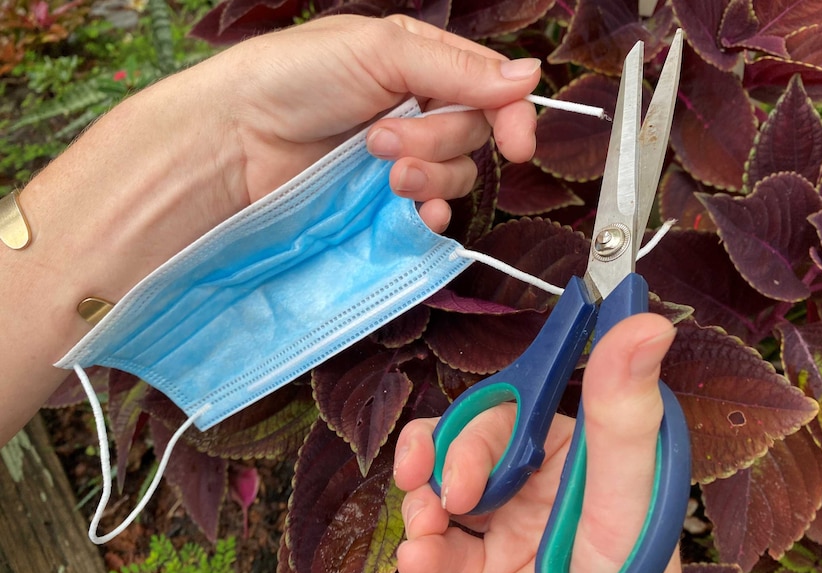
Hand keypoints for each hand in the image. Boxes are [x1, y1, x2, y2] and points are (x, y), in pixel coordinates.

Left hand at [193, 13, 541, 231]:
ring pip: (455, 174)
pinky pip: (430, 211)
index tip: (518, 145)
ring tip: (381, 170)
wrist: (235, 140)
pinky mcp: (382, 199)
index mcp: (420, 62)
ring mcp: (399, 156)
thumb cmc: (295, 77)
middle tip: (381, 138)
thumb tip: (528, 78)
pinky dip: (429, 214)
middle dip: (435, 141)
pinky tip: (414, 213)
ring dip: (427, 176)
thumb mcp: (380, 51)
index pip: (490, 88)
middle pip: (472, 134)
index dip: (510, 116)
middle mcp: (415, 107)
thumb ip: (457, 69)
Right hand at [393, 313, 683, 572]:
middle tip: (434, 501)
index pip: (508, 417)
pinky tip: (420, 563)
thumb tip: (646, 323)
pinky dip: (419, 553)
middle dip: (436, 468)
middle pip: (462, 449)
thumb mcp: (625, 502)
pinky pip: (436, 547)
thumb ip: (624, 416)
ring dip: (419, 508)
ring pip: (439, 493)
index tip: (456, 473)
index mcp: (572, 455)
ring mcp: (505, 531)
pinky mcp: (481, 571)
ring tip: (422, 540)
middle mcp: (536, 487)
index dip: (471, 434)